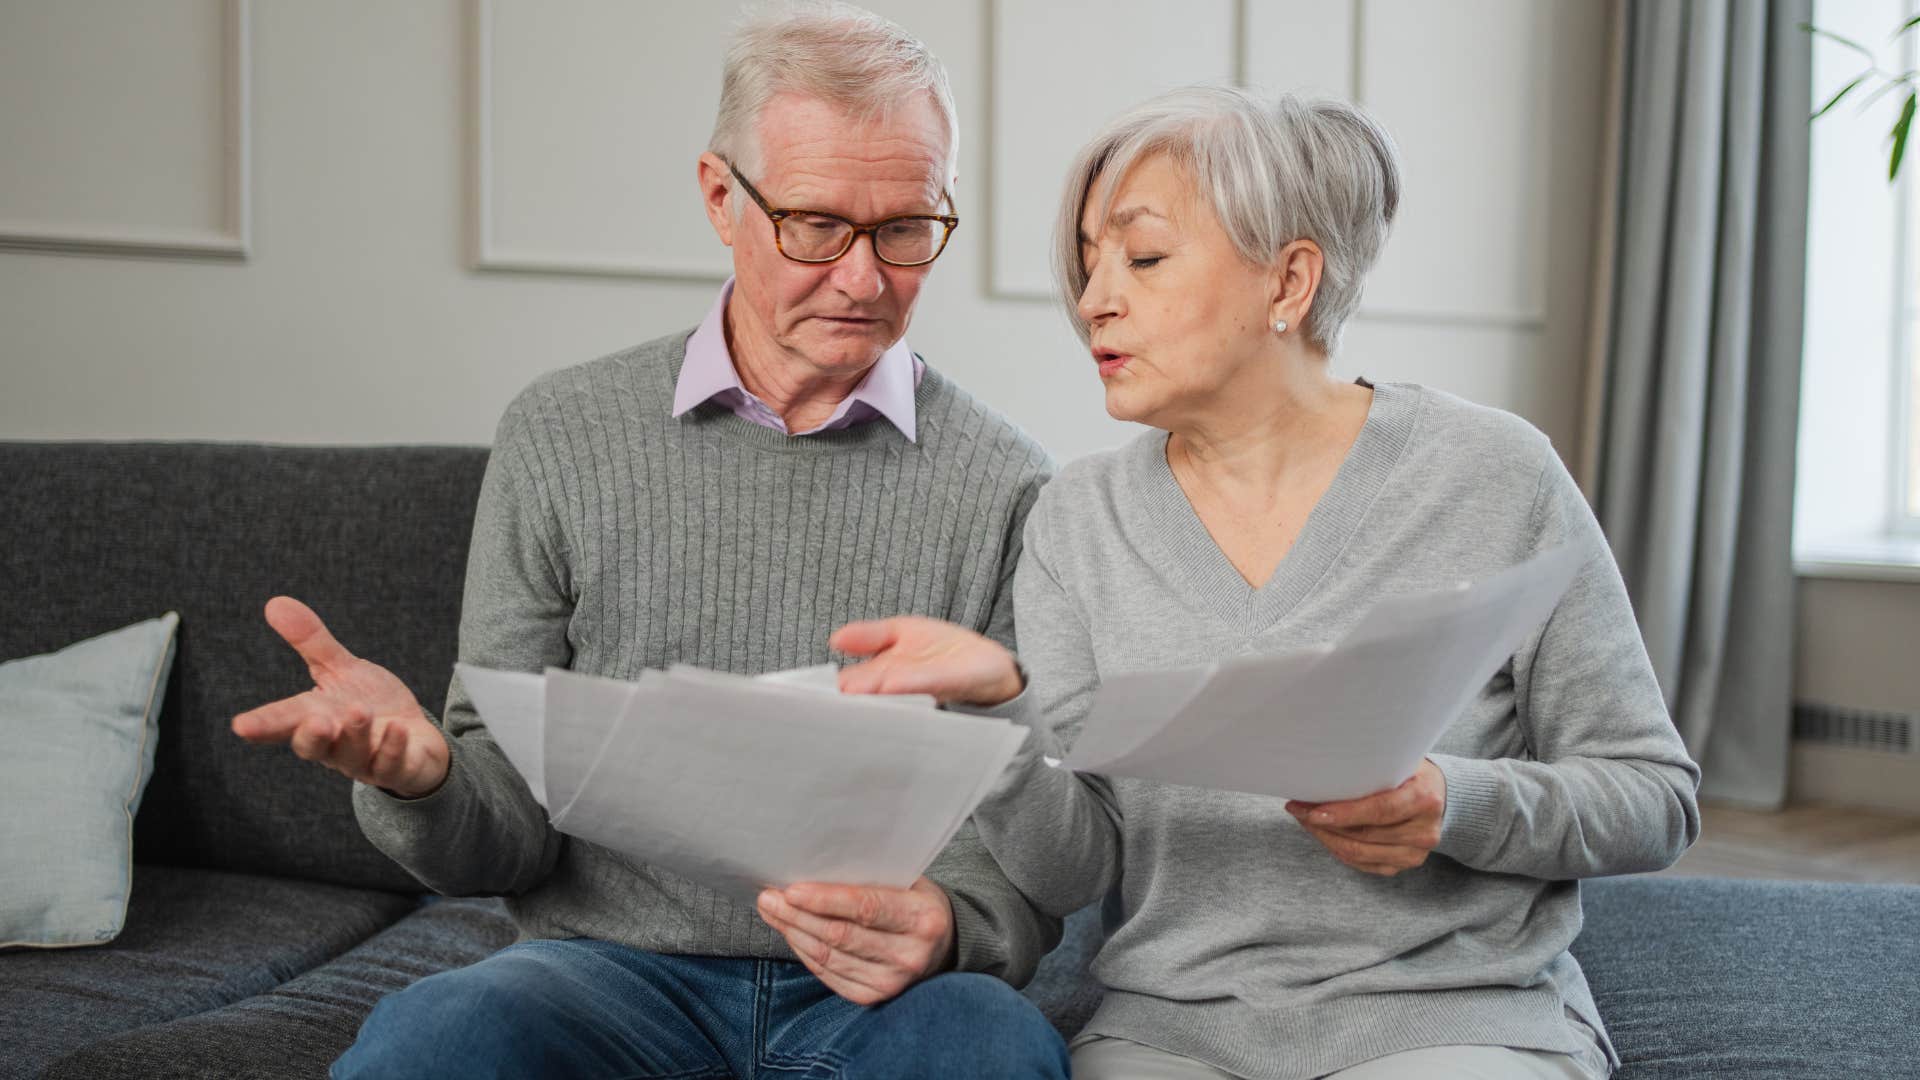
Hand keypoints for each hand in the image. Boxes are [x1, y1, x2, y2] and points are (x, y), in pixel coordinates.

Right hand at [231, 596, 449, 798]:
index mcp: (315, 719)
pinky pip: (392, 764)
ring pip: (353, 755)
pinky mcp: (397, 769)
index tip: (241, 726)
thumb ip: (311, 642)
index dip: (262, 725)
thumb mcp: (340, 670)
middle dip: (310, 736)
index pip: (282, 723)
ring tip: (360, 711)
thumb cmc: (370, 704)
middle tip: (314, 720)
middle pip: (312, 747)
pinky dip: (393, 747)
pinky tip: (399, 728)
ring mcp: (365, 760)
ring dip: (356, 734)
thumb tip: (274, 602)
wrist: (415, 739)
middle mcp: (334, 745)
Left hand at [755, 876, 956, 1004]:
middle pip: (840, 935)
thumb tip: (816, 866)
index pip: (866, 908)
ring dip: (794, 932)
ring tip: (772, 911)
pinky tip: (791, 934)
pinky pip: (828, 974)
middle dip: (797, 915)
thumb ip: (873, 876)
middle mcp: (909, 955)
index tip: (791, 889)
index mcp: (922, 918)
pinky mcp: (873, 997)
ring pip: (829, 956)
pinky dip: (805, 953)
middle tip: (768, 897)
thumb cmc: (917, 903)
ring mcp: (891, 982)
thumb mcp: (909, 881)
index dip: (825, 900)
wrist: (944, 946)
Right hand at [830, 616, 1022, 706]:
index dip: (824, 690)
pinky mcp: (949, 684)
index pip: (845, 685)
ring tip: (846, 699)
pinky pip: (924, 684)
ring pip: (888, 698)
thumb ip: (870, 636)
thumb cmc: (942, 652)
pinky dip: (905, 685)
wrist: (990, 667)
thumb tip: (834, 639)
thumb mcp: (901, 632)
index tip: (801, 697)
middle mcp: (897, 690)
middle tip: (816, 708)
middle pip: (862, 697)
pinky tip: (889, 684)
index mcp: (880, 677)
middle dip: (840, 703)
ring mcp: (922, 691)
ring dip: (868, 700)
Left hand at [1286, 760, 1446, 875]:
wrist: (1442, 796)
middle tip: (1297, 808)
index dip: (1344, 813)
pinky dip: (1338, 849)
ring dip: (1326, 837)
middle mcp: (1424, 831)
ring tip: (1305, 818)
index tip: (1312, 810)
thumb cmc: (1413, 772)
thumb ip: (1373, 765)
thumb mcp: (1400, 760)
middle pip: (1364, 834)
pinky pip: (1362, 864)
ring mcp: (1415, 853)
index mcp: (1424, 799)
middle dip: (1324, 823)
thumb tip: (1324, 766)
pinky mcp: (1404, 865)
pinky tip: (1322, 833)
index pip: (1380, 810)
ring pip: (1359, 853)